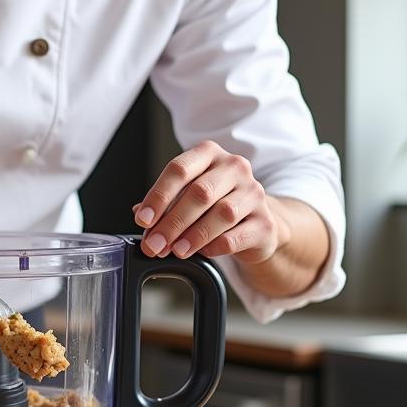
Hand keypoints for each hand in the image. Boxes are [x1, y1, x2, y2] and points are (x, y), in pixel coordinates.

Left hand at [133, 141, 282, 263]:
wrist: (255, 223)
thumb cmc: (215, 205)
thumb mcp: (187, 196)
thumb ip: (165, 204)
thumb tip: (140, 215)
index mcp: (209, 154)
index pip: (179, 169)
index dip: (158, 196)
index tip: (143, 220)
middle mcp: (234, 167)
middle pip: (199, 193)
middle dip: (172, 222)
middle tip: (154, 244)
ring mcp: (254, 193)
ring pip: (221, 214)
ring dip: (193, 236)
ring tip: (176, 250)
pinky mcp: (265, 222)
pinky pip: (237, 236)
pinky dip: (215, 246)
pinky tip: (203, 252)